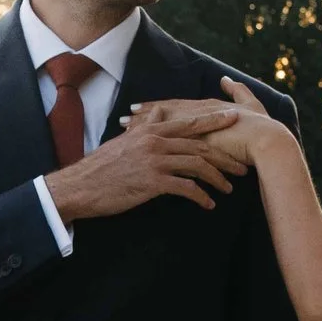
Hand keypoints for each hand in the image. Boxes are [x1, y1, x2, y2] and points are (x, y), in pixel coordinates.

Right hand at [46, 115, 256, 223]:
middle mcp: (155, 142)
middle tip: (241, 166)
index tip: (236, 119)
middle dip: (224, 156)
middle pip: (200, 145)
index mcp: (150, 131)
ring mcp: (154, 161)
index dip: (215, 121)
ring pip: (196, 165)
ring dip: (217, 178)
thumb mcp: (124, 141)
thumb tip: (155, 116)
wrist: (81, 187)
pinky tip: (208, 205)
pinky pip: (185, 188)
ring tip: (229, 189)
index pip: (189, 123)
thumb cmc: (102, 167)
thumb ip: (143, 128)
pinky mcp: (152, 182)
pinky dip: (201, 197)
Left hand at [128, 80, 297, 174]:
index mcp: (209, 105)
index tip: (140, 109)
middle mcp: (199, 109)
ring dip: (143, 125)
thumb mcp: (250, 107)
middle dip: (145, 115)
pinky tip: (138, 143)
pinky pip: (168, 136)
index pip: (177, 105)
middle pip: (165, 110)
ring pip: (163, 120)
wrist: (269, 141)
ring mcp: (197, 121)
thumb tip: (226, 78)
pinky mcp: (196, 135)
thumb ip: (238, 91)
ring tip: (124, 128)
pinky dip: (153, 138)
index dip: (158, 107)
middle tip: (124, 117)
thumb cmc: (263, 129)